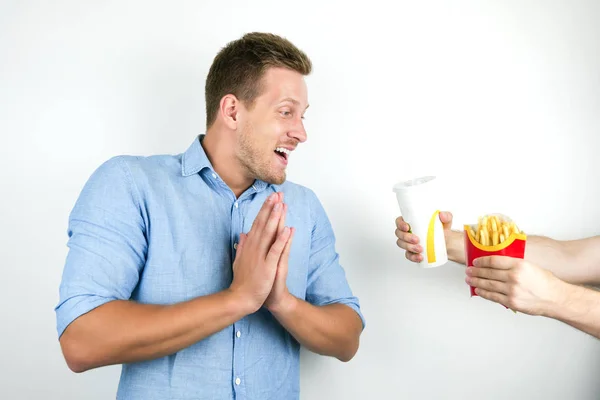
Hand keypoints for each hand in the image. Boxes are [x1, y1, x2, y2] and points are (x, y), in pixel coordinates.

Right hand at [229, 192, 291, 312]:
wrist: (241, 299)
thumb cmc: (242, 281)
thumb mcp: (239, 261)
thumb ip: (241, 247)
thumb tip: (242, 234)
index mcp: (249, 246)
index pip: (257, 224)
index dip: (264, 210)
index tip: (270, 198)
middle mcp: (254, 247)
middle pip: (263, 224)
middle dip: (270, 208)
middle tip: (277, 194)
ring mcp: (260, 256)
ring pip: (269, 233)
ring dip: (275, 218)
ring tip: (281, 204)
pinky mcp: (267, 266)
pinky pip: (276, 250)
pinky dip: (282, 239)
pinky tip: (288, 229)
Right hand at [395, 211, 453, 262]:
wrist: (447, 243)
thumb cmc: (441, 230)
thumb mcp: (445, 221)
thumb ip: (446, 216)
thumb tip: (442, 215)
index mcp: (411, 222)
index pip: (400, 221)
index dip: (400, 224)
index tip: (407, 227)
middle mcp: (407, 232)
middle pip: (399, 234)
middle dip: (406, 237)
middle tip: (417, 240)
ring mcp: (408, 242)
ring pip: (402, 244)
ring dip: (409, 247)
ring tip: (420, 249)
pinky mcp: (412, 252)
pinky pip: (408, 255)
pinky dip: (413, 257)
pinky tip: (420, 257)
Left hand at [466, 256, 562, 315]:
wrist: (555, 298)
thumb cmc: (545, 282)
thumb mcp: (530, 266)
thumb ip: (513, 265)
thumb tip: (496, 264)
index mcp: (519, 265)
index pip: (494, 261)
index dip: (482, 261)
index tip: (476, 261)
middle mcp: (514, 277)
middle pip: (488, 272)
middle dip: (475, 271)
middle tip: (468, 270)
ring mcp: (512, 290)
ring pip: (488, 284)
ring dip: (476, 282)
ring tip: (469, 279)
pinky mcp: (511, 301)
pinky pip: (493, 296)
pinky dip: (483, 293)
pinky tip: (478, 290)